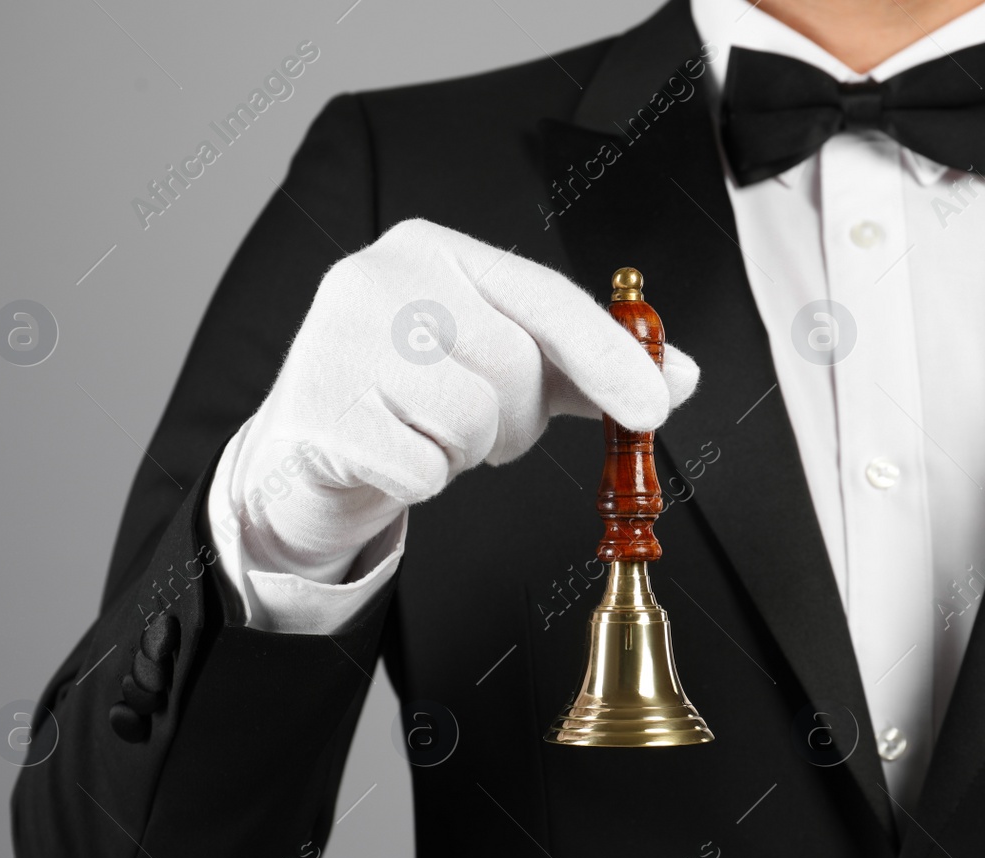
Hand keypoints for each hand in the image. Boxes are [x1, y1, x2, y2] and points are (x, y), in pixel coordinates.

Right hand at [214, 218, 699, 584]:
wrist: (305, 452)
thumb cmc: (411, 399)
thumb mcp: (500, 367)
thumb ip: (586, 367)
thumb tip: (679, 376)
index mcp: (434, 249)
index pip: (545, 297)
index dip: (610, 355)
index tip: (656, 406)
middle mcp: (382, 277)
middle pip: (513, 366)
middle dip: (515, 419)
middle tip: (476, 425)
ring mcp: (340, 338)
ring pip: (472, 421)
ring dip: (467, 452)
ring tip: (426, 434)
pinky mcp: (317, 409)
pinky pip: (423, 469)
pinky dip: (422, 481)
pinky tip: (389, 458)